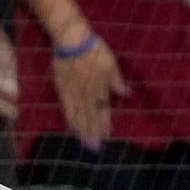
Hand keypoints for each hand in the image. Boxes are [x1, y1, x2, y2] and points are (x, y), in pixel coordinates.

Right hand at [51, 36, 128, 150]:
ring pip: (79, 116)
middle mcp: (88, 95)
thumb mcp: (111, 64)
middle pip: (91, 117)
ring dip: (83, 130)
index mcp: (101, 88)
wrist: (72, 42)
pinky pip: (67, 109)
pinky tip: (72, 128)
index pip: (103, 110)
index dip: (105, 124)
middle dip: (93, 132)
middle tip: (95, 147)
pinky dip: (70, 120)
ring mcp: (74, 94)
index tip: (107, 136)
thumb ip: (117, 81)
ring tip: (85, 143)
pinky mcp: (62, 90)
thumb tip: (127, 94)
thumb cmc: (94, 50)